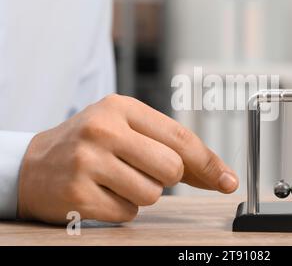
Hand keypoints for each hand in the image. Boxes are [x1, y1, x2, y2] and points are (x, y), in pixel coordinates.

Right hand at [18, 94, 238, 223]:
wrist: (34, 165)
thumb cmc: (91, 145)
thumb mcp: (126, 129)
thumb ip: (171, 147)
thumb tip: (220, 176)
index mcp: (122, 107)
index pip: (180, 137)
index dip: (209, 162)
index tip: (228, 181)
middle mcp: (105, 129)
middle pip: (171, 169)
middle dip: (165, 178)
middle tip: (140, 169)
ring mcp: (88, 161)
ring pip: (152, 194)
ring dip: (141, 193)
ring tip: (115, 179)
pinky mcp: (78, 193)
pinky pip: (128, 213)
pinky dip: (122, 208)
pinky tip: (101, 193)